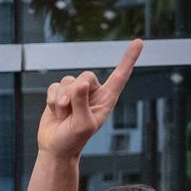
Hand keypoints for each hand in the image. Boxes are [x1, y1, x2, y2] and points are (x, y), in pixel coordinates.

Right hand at [38, 41, 141, 158]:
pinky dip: (51, 100)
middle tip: (69, 110)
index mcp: (106, 100)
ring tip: (63, 115)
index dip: (129, 59)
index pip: (120, 76)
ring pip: (67, 81)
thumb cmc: (73, 140)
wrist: (55, 147)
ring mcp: (76, 92)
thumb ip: (82, 103)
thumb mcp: (82, 125)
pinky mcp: (59, 94)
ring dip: (60, 100)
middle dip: (74, 92)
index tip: (139, 42)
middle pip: (86, 75)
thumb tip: (81, 83)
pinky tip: (55, 112)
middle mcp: (93, 93)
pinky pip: (54, 86)